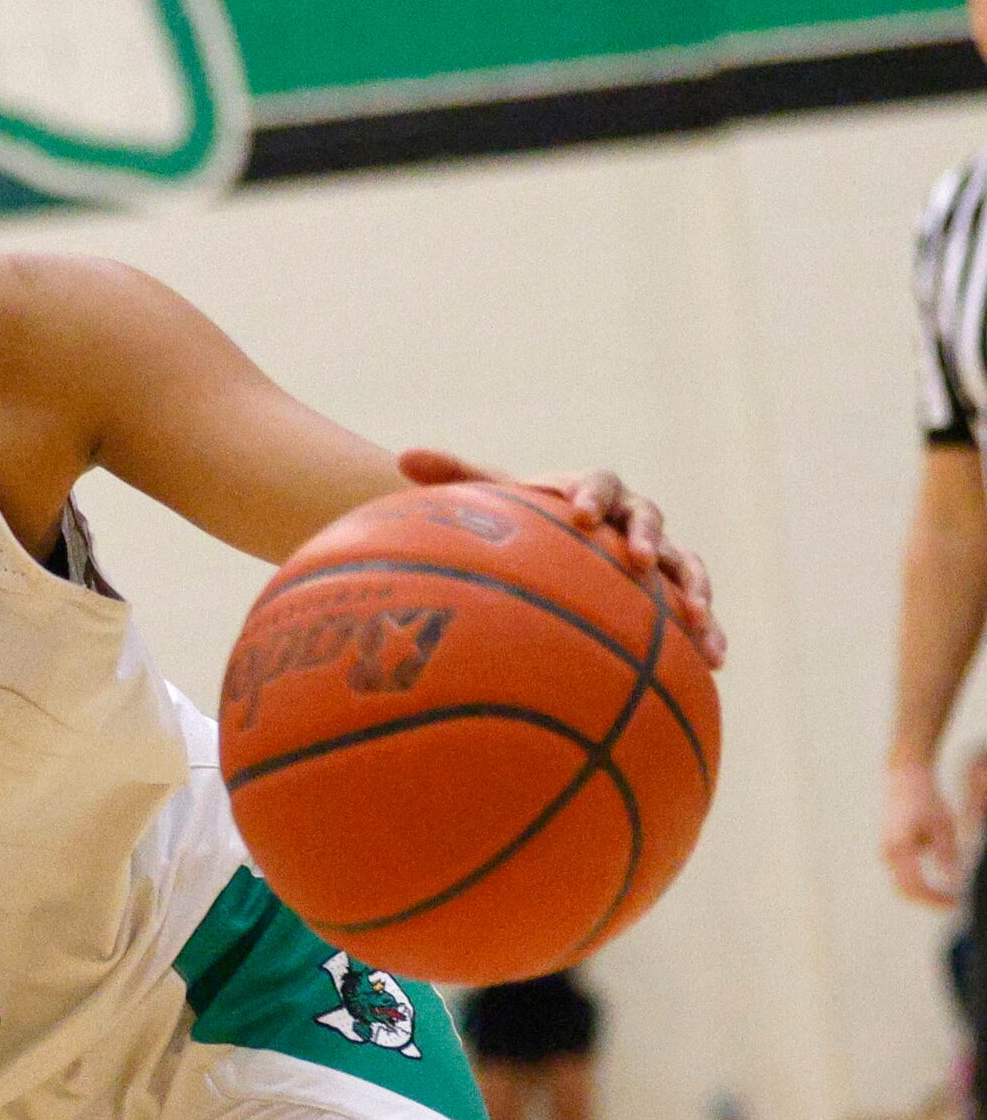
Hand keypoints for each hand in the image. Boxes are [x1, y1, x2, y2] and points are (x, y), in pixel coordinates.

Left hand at [399, 448, 725, 668]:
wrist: (562, 542)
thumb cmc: (527, 521)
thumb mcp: (494, 500)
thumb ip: (456, 476)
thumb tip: (404, 456)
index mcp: (592, 492)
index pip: (598, 484)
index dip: (591, 496)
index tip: (576, 513)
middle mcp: (633, 517)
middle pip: (647, 519)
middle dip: (643, 537)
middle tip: (634, 558)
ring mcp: (659, 553)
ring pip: (684, 563)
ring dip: (695, 587)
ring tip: (697, 615)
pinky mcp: (673, 591)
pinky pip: (696, 609)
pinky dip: (708, 630)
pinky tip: (716, 663)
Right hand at [883, 758, 965, 907]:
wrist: (905, 778)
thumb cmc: (926, 799)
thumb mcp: (943, 826)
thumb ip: (946, 855)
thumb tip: (953, 880)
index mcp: (899, 848)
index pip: (916, 885)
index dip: (935, 898)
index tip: (955, 903)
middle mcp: (888, 853)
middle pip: (905, 889)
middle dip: (928, 900)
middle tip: (952, 903)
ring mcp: (886, 851)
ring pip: (902, 883)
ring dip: (924, 891)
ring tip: (948, 894)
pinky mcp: (889, 848)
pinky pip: (902, 873)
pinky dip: (919, 882)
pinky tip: (937, 881)